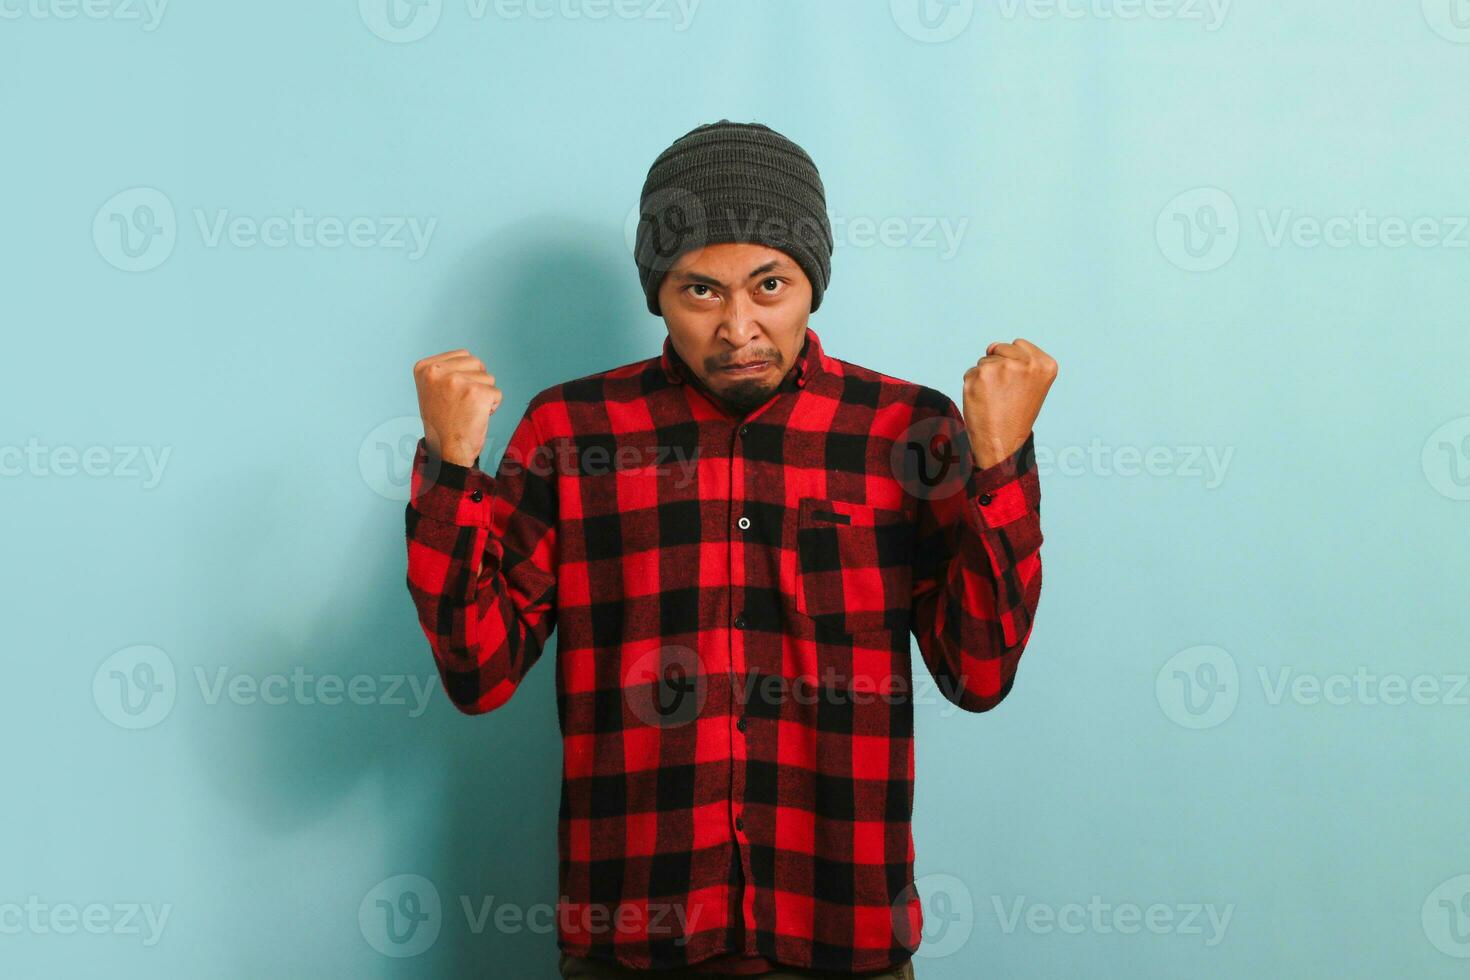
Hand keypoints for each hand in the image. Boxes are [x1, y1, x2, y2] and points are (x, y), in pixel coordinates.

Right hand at [413, 349, 502, 467]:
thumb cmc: (442, 422)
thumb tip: (472, 360)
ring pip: (488, 377)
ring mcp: (457, 381)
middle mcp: (438, 372)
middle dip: (476, 383)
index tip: (451, 396)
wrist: (445, 451)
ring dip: (483, 394)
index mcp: (425, 367)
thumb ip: (447, 371)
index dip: (465, 376)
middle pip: (477, 363)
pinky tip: (476, 417)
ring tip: (467, 410)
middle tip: (461, 404)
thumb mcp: (433, 389)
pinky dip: (492, 406)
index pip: (463, 355)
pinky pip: (497, 393)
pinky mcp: (476, 394)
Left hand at [962, 338, 1057, 469]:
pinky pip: (971, 371)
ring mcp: (1002, 367)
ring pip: (985, 360)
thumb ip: (1021, 360)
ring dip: (986, 376)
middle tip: (1005, 392)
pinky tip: (983, 400)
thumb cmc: (1016, 414)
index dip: (1014, 363)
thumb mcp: (1033, 384)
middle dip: (999, 365)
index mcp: (1045, 364)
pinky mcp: (980, 375)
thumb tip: (992, 346)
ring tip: (995, 398)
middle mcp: (1025, 363)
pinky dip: (973, 384)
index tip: (1018, 384)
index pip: (1019, 344)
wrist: (1003, 442)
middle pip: (1000, 347)